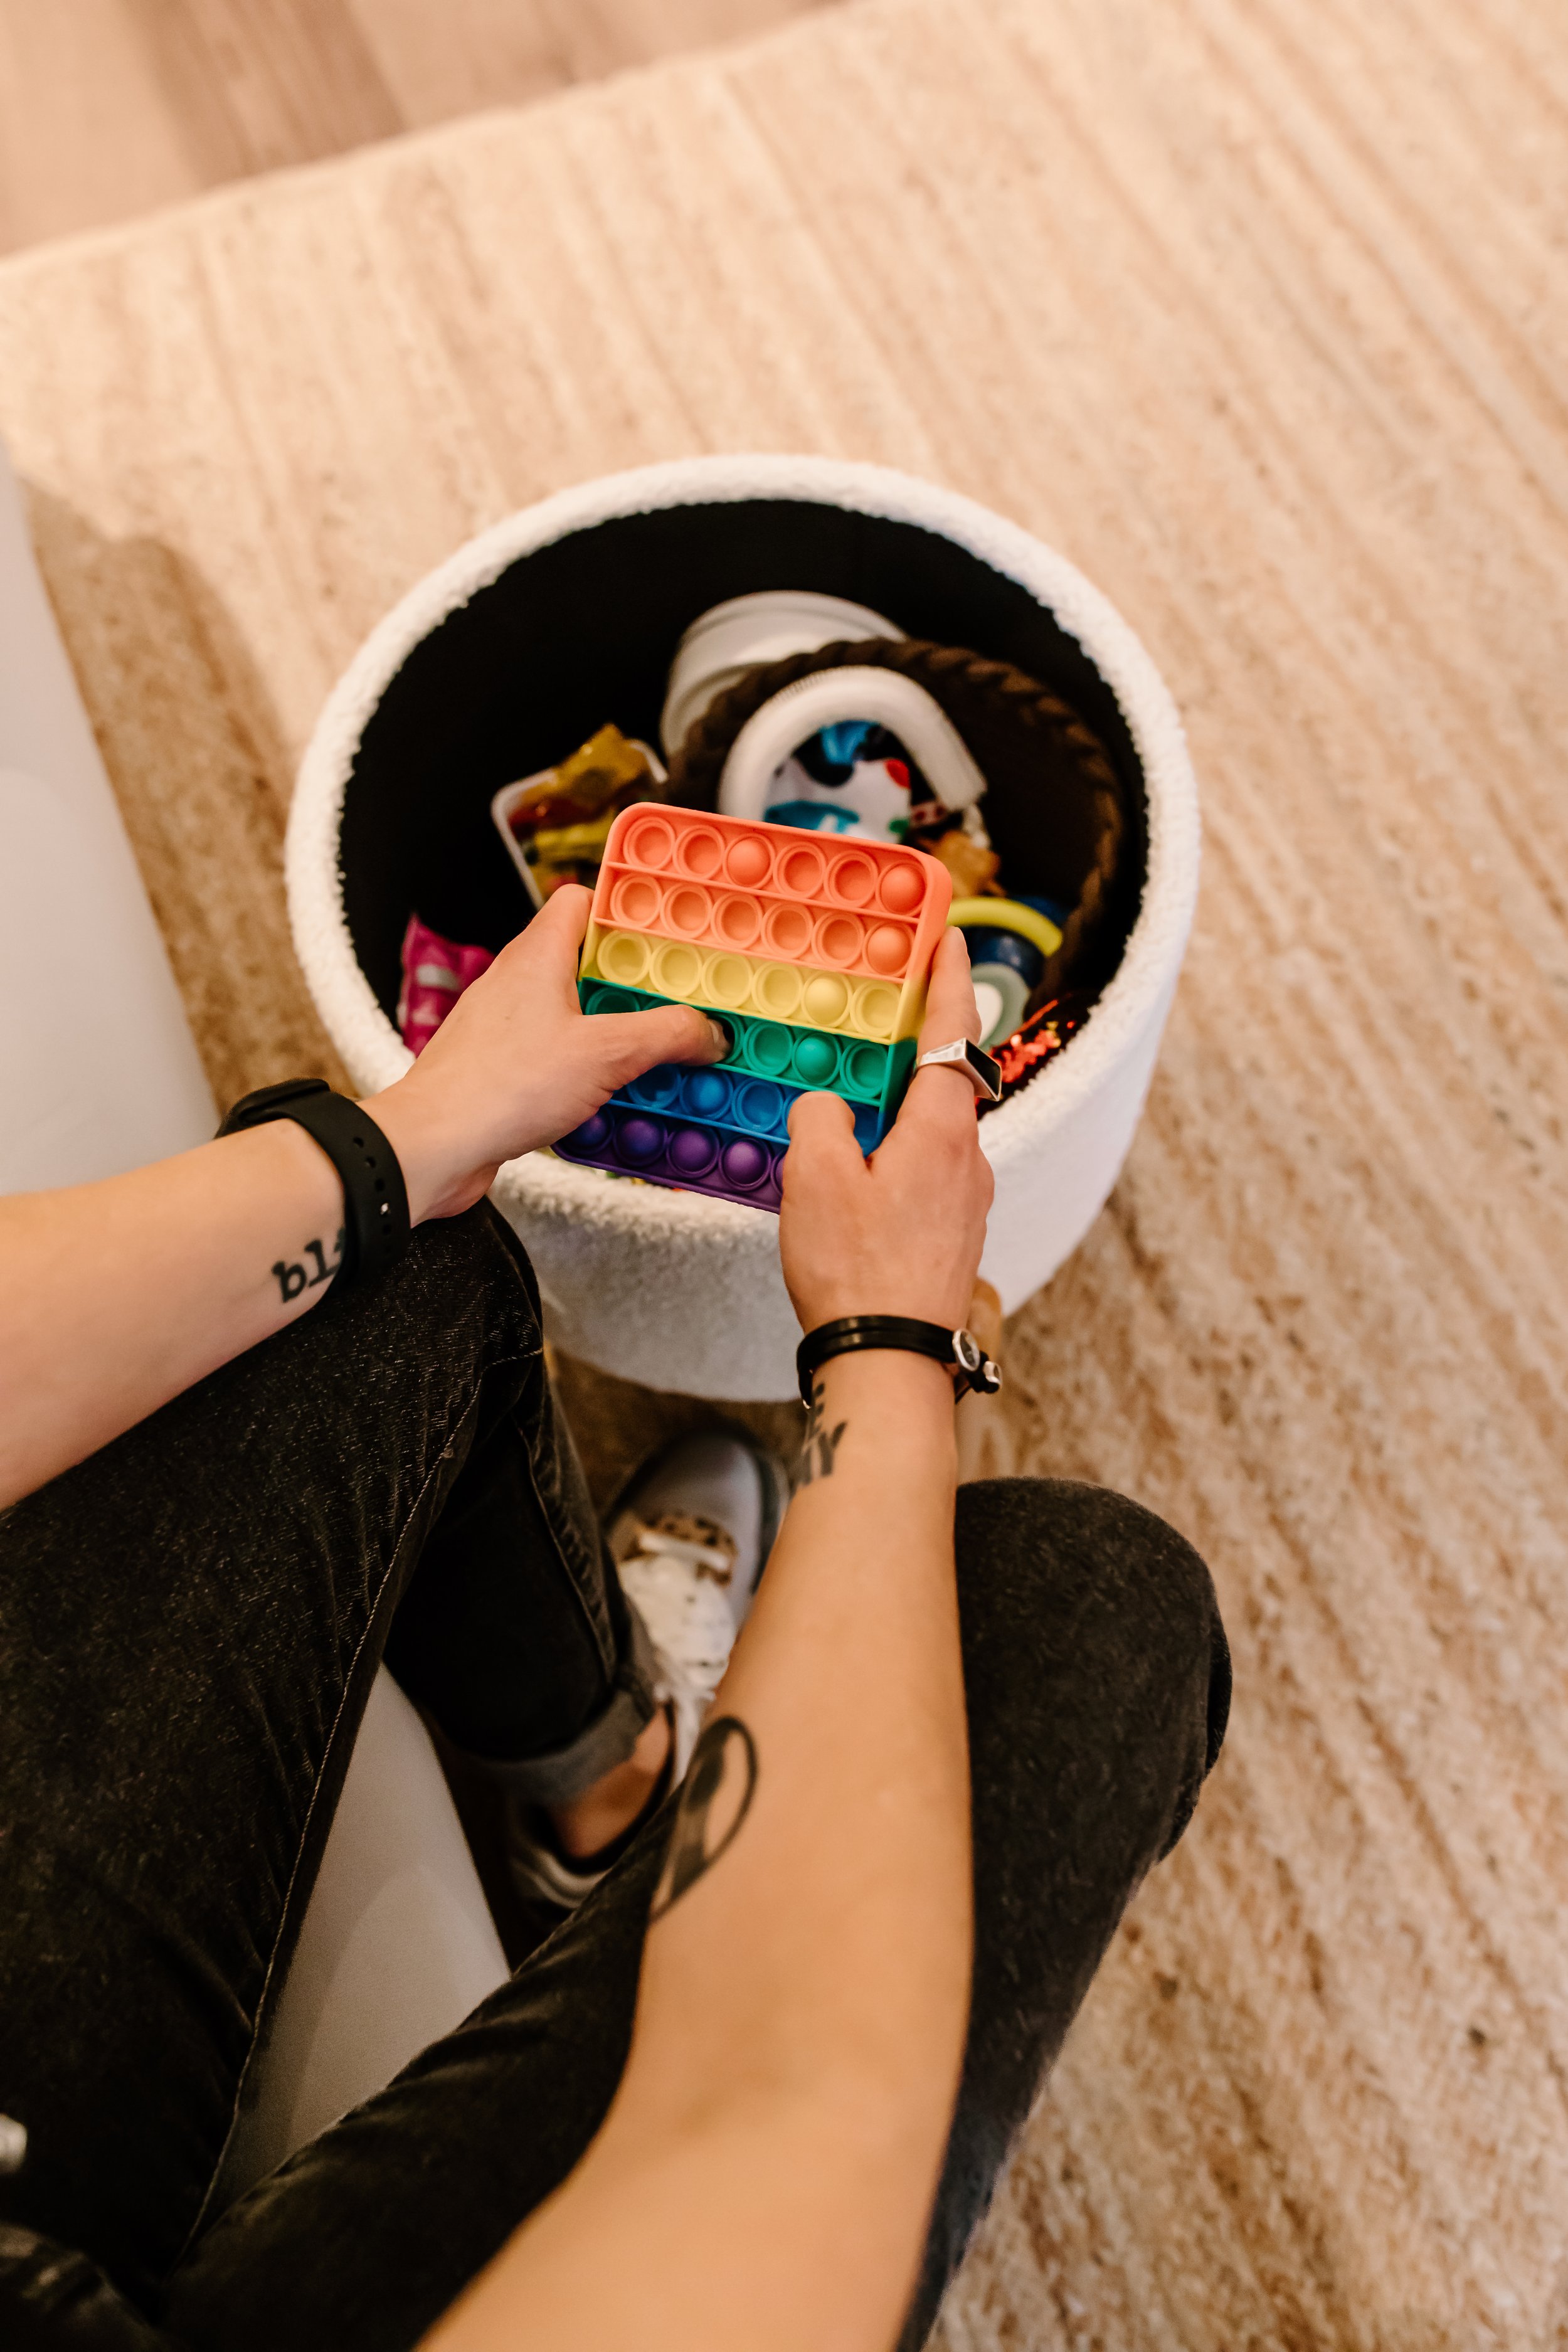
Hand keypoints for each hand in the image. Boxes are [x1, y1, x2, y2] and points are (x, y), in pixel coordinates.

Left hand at [363, 887, 725, 1220]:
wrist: (434, 1146)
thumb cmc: (498, 1087)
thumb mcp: (605, 1055)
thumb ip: (664, 1036)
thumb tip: (706, 1031)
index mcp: (538, 956)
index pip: (581, 900)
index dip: (626, 909)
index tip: (670, 934)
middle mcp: (518, 984)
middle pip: (588, 964)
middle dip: (636, 988)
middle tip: (679, 1006)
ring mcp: (507, 1027)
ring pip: (575, 1015)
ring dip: (617, 1036)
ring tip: (658, 1057)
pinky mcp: (503, 1068)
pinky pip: (558, 1058)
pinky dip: (590, 1072)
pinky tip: (615, 1099)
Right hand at [779, 928, 994, 1332]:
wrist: (890, 1362)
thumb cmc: (857, 1272)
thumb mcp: (814, 1176)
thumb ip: (818, 1118)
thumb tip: (828, 1109)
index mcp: (942, 1130)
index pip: (952, 1033)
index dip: (946, 979)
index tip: (946, 937)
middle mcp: (969, 1160)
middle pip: (945, 1082)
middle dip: (915, 1046)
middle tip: (883, 1016)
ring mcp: (967, 1202)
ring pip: (934, 1132)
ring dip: (901, 1108)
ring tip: (855, 1101)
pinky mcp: (954, 1237)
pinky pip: (927, 1173)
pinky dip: (898, 1153)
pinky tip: (860, 1173)